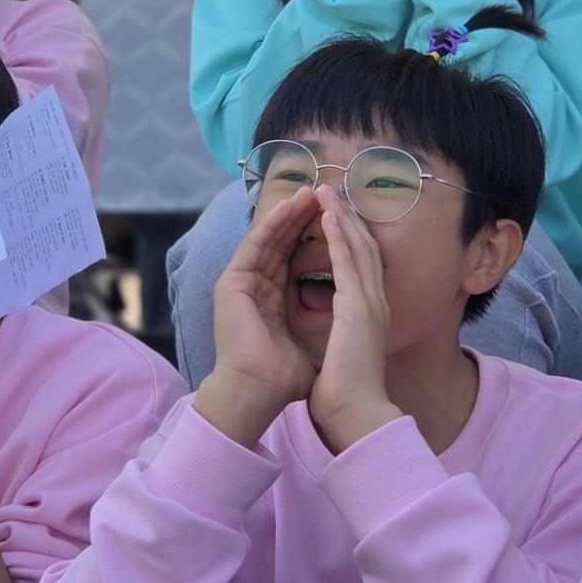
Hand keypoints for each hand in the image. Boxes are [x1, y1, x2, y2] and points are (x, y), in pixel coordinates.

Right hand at [196, 187, 322, 446]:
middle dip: (304, 217)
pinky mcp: (231, 282)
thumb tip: (349, 310)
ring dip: (289, 213)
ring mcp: (241, 283)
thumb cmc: (288, 375)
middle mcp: (256, 287)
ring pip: (269, 238)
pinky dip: (272, 225)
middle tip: (325, 191)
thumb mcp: (312, 337)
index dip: (316, 235)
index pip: (296, 257)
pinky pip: (255, 245)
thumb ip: (322, 317)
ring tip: (310, 191)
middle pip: (283, 243)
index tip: (337, 215)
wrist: (261, 392)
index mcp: (273, 299)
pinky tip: (290, 207)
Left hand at [307, 187, 399, 452]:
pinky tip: (329, 214)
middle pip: (365, 248)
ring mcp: (370, 302)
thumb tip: (335, 337)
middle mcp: (376, 303)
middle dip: (349, 218)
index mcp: (371, 315)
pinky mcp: (358, 306)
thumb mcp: (346, 355)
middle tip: (332, 192)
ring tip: (326, 191)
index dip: (351, 238)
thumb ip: (345, 338)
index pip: (362, 266)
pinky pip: (348, 260)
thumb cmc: (348, 395)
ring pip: (358, 246)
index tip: (336, 218)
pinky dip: (340, 234)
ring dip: (343, 216)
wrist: (357, 414)